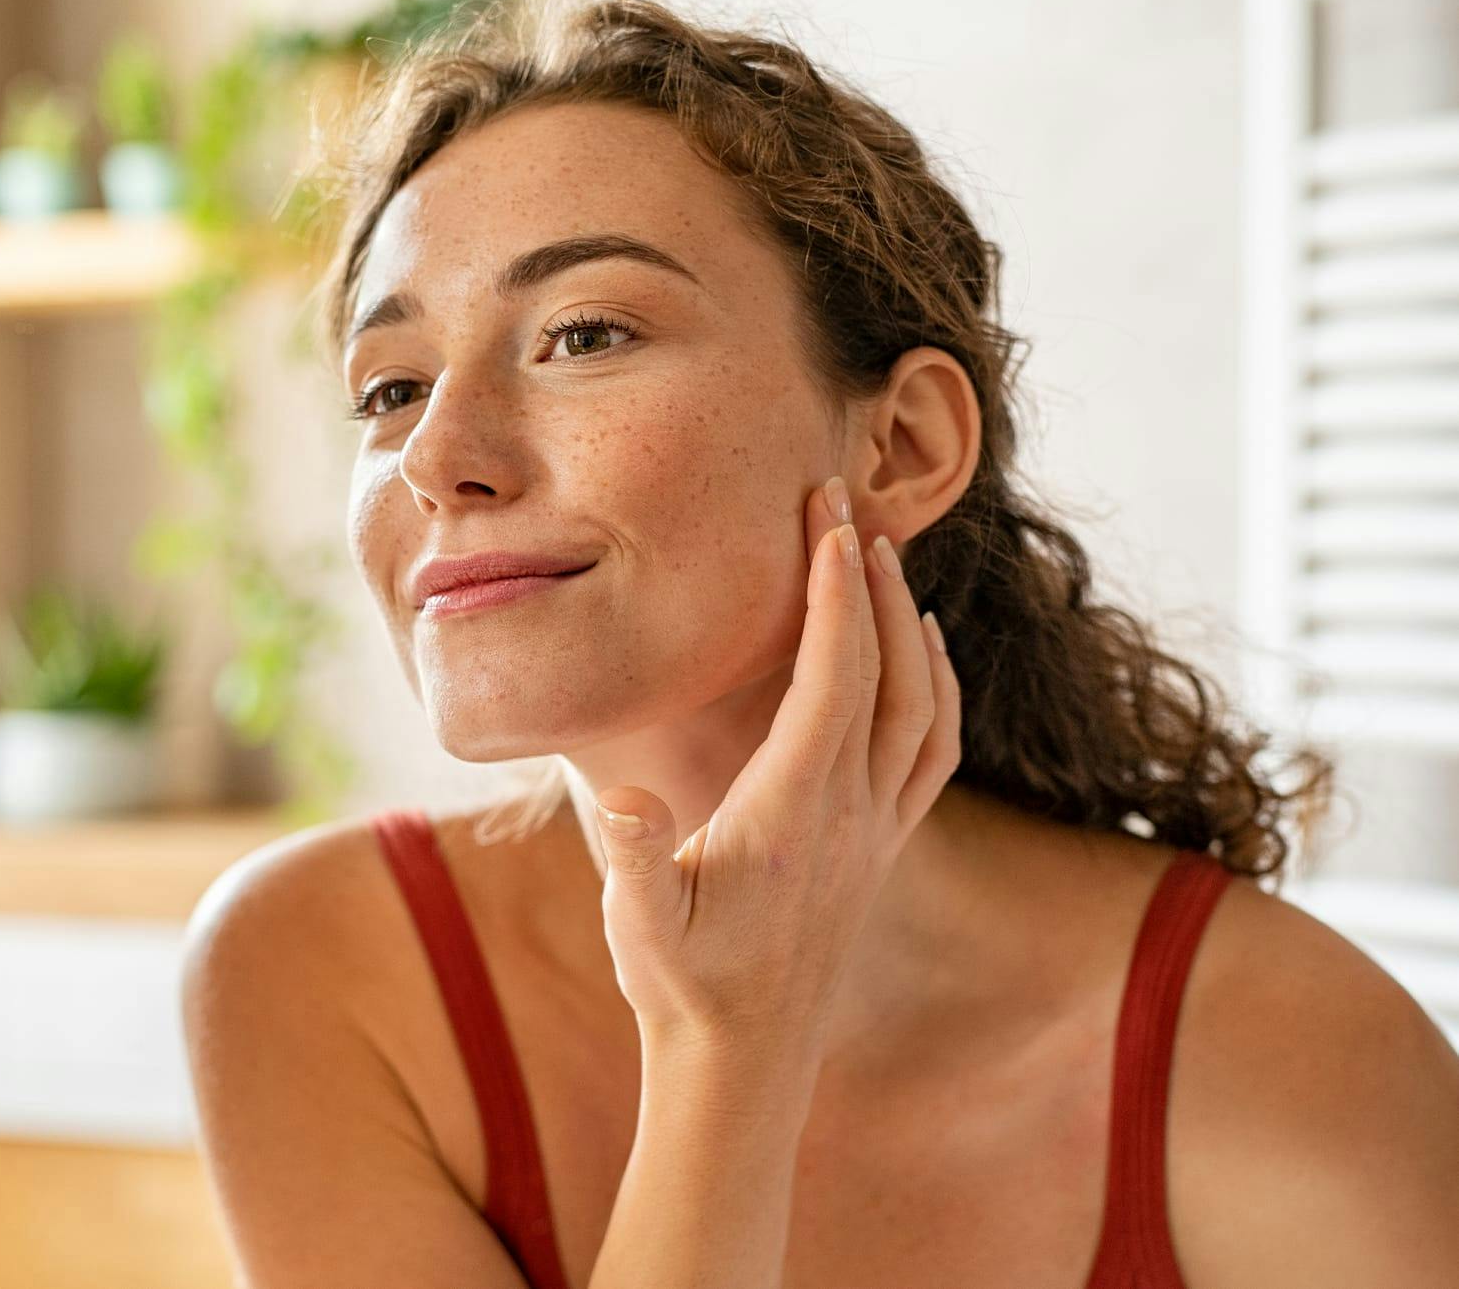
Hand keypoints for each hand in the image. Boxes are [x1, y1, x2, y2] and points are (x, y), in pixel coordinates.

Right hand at [592, 476, 959, 1086]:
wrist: (744, 1062)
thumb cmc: (682, 987)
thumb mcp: (639, 927)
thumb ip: (637, 860)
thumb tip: (628, 799)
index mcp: (795, 812)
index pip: (833, 678)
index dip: (833, 592)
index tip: (824, 517)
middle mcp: (852, 813)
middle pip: (887, 672)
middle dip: (869, 579)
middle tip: (844, 503)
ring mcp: (876, 831)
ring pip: (924, 706)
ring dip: (909, 625)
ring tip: (881, 559)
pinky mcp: (882, 849)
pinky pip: (934, 750)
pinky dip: (937, 686)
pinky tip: (923, 655)